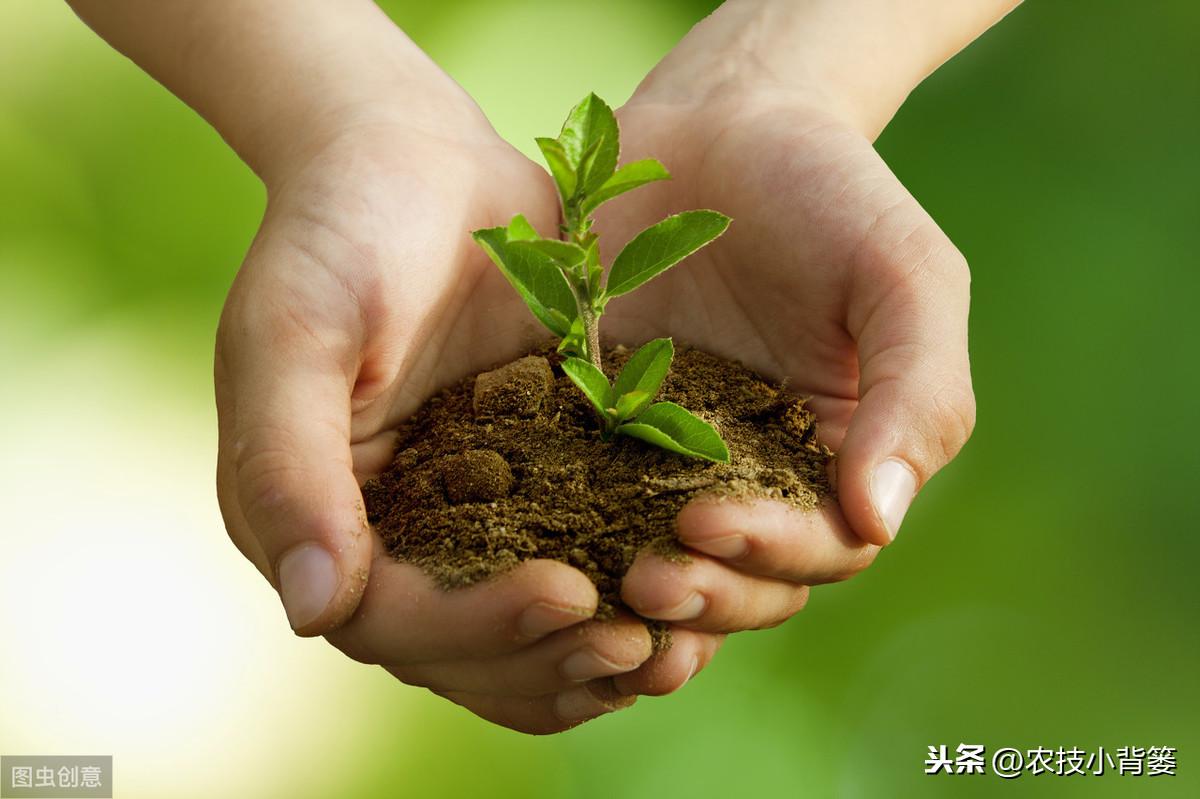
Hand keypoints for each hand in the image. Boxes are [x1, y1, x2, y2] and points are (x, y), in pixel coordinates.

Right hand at [214, 107, 683, 733]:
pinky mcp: (529, 483)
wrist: (413, 159)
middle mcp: (386, 535)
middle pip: (463, 653)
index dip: (475, 629)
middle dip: (548, 661)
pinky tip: (686, 602)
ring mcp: (461, 515)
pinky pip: (572, 566)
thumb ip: (289, 464)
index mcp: (315, 514)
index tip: (567, 594)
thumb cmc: (339, 230)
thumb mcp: (297, 331)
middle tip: (636, 645)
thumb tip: (313, 615)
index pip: (389, 620)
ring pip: (521, 636)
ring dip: (589, 660)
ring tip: (671, 648)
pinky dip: (621, 600)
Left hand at [594, 62, 975, 642]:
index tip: (707, 520)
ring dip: (637, 592)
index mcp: (837, 457)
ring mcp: (669, 461)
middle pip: (742, 579)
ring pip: (665, 560)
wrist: (718, 123)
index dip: (772, 552)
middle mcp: (758, 477)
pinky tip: (531, 554)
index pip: (823, 545)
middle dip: (701, 591)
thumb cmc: (828, 193)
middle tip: (645, 582)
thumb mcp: (902, 277)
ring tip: (596, 584)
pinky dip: (565, 544)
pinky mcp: (594, 430)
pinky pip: (580, 502)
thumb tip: (877, 521)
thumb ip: (917, 393)